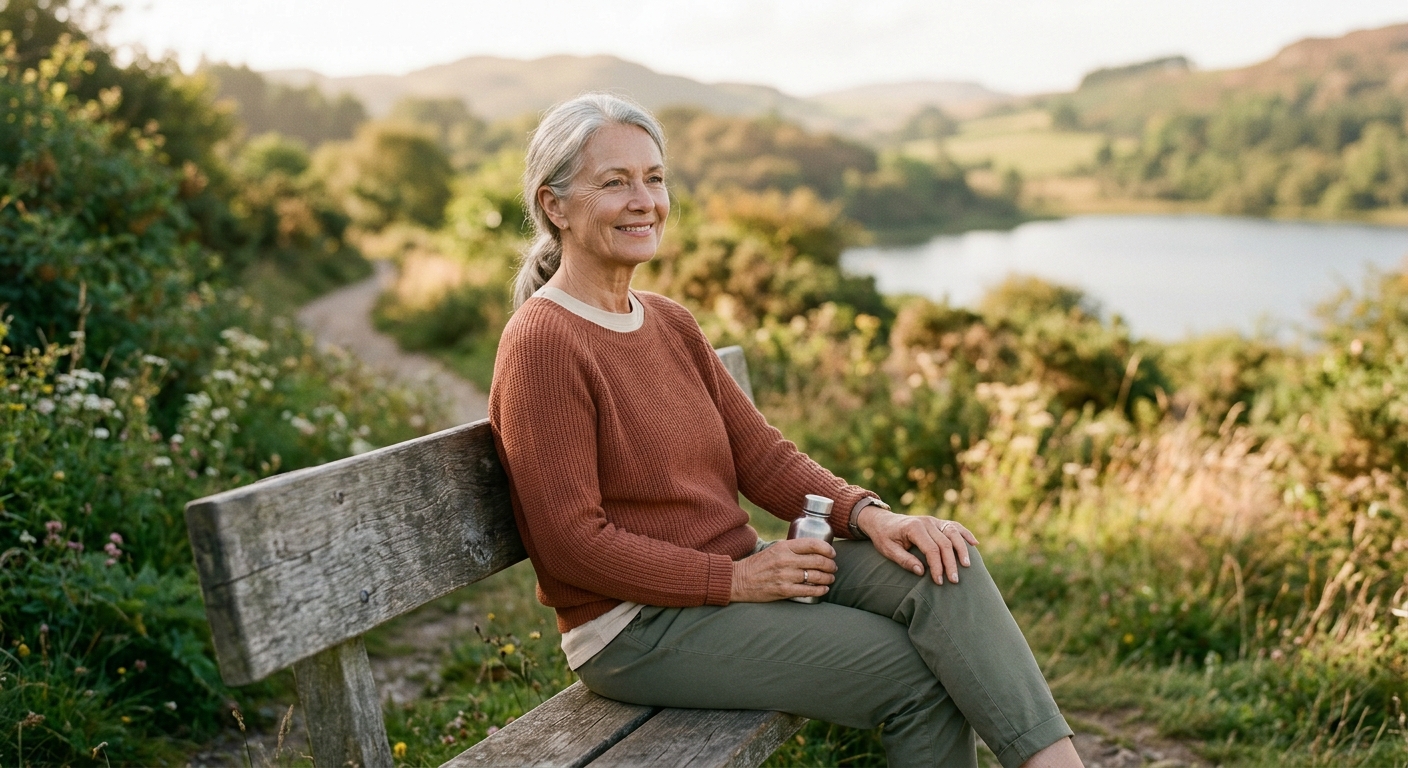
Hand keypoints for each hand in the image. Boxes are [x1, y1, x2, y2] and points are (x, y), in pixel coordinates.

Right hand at [730, 538, 835, 602]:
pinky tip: (823, 589)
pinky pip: (808, 590)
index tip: (832, 553)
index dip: (827, 549)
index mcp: (783, 547)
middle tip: (833, 567)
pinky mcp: (784, 591)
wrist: (738, 580)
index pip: (812, 544)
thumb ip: (790, 549)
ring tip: (830, 578)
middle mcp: (785, 560)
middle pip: (817, 561)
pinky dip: (820, 590)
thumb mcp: (773, 549)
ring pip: (815, 576)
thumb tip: (811, 550)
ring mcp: (785, 576)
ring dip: (827, 578)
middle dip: (830, 565)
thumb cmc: (757, 564)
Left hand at [857, 506, 978, 584]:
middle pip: (945, 543)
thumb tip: (921, 572)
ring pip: (953, 533)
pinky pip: (954, 526)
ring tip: (967, 566)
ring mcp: (933, 520)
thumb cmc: (884, 537)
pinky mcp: (937, 522)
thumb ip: (904, 560)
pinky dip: (965, 534)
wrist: (881, 521)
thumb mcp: (888, 550)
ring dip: (962, 549)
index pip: (931, 549)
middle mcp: (926, 522)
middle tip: (954, 581)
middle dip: (951, 563)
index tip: (939, 581)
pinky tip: (975, 544)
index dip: (937, 566)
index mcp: (914, 528)